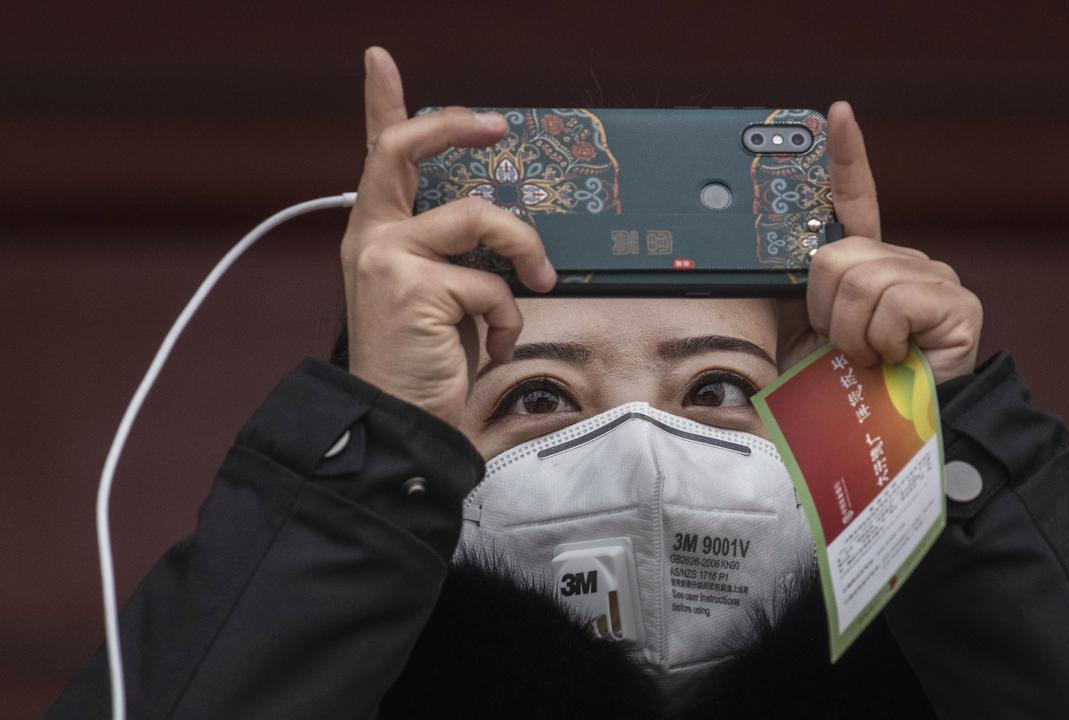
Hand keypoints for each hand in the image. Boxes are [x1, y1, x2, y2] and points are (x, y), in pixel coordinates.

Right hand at [342, 47, 556, 425]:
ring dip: (522, 247)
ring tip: (537, 280)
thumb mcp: (440, 296)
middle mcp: (371, 238)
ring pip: (477, 217)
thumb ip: (456, 254)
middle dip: (453, 125)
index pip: (376, 156)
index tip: (380, 59)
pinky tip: (497, 342)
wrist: (398, 426)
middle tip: (497, 126)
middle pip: (404, 149)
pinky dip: (509, 316)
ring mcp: (386, 259)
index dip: (378, 101)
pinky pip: (491, 283)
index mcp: (377, 235)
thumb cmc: (424, 363)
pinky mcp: (413, 289)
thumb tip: (507, 230)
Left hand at [777, 101, 982, 384]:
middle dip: (824, 311)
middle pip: (838, 254)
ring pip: (859, 279)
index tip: (836, 114)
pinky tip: (895, 360)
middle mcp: (903, 265)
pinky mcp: (956, 305)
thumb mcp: (800, 337)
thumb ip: (794, 293)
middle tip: (843, 349)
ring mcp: (934, 282)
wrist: (876, 446)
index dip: (845, 158)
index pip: (855, 200)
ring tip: (869, 360)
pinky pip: (890, 301)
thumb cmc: (838, 397)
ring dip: (848, 333)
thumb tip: (761, 260)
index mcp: (866, 266)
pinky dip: (879, 339)